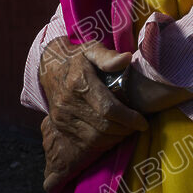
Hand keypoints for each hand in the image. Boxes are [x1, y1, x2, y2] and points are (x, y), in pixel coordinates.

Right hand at [38, 36, 148, 192]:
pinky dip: (103, 143)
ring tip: (128, 130)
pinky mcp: (59, 126)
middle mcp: (68, 103)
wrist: (49, 67)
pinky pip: (84, 142)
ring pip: (94, 138)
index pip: (108, 109)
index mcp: (79, 83)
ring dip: (115, 138)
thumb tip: (127, 58)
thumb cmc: (77, 58)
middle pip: (103, 126)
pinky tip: (113, 134)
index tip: (143, 122)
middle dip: (125, 130)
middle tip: (138, 126)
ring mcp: (62, 117)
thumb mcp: (92, 49)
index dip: (128, 118)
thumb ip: (108, 56)